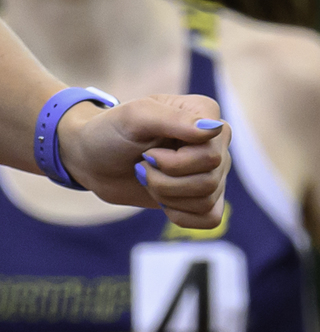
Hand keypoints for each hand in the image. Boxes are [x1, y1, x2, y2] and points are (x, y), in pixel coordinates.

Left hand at [58, 96, 230, 229]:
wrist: (92, 159)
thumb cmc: (111, 131)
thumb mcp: (135, 117)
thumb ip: (174, 119)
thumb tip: (214, 129)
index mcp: (206, 113)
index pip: (211, 155)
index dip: (175, 163)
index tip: (147, 152)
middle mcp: (216, 141)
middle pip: (209, 180)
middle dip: (165, 181)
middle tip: (142, 167)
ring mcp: (213, 169)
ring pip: (206, 200)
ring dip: (166, 195)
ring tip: (147, 178)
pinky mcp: (203, 194)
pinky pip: (210, 218)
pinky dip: (182, 216)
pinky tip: (163, 201)